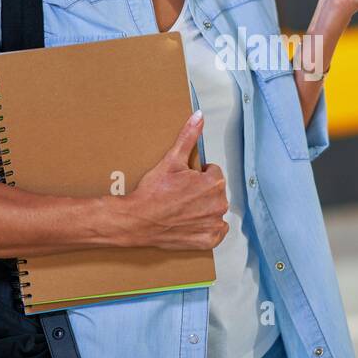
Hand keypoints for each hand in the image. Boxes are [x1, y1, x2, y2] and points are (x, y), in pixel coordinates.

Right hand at [124, 110, 229, 250]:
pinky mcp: (208, 240)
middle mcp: (219, 204)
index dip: (197, 176)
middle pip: (215, 192)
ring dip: (204, 209)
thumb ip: (188, 137)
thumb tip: (199, 116)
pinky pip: (216, 232)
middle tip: (180, 195)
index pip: (213, 173)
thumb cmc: (153, 191)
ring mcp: (214, 224)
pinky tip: (190, 223)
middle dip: (201, 192)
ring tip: (183, 209)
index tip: (183, 181)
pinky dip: (206, 228)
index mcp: (214, 183)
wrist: (138, 220)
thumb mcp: (171, 160)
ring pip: (215, 210)